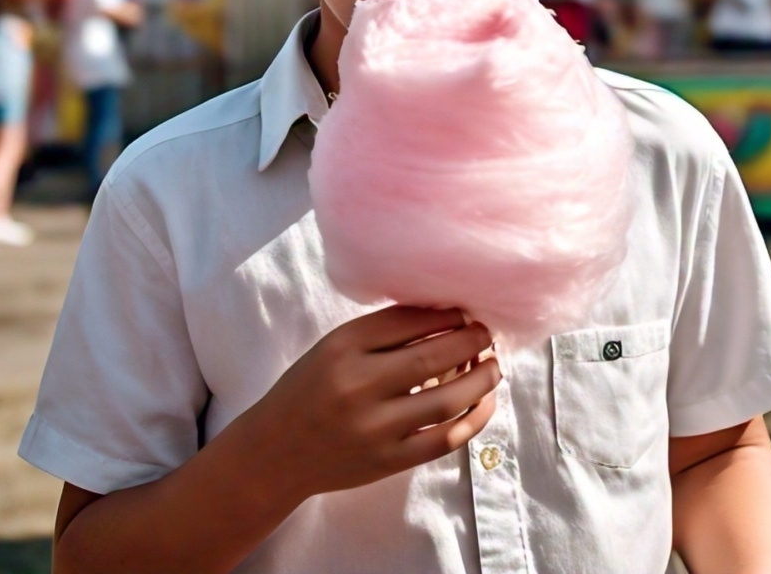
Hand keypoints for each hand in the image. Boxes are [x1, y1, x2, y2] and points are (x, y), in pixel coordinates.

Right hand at [249, 306, 499, 503]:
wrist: (276, 452)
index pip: (407, 321)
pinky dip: (473, 419)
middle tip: (486, 333)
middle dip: (470, 341)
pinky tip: (484, 402)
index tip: (465, 309)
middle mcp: (358, 385)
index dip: (445, 313)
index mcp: (343, 347)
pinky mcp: (388, 461)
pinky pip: (444, 439)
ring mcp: (375, 428)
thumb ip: (382, 333)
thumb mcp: (335, 347)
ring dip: (480, 379)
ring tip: (493, 365)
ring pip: (446, 400)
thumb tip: (444, 314)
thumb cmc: (311, 388)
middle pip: (431, 357)